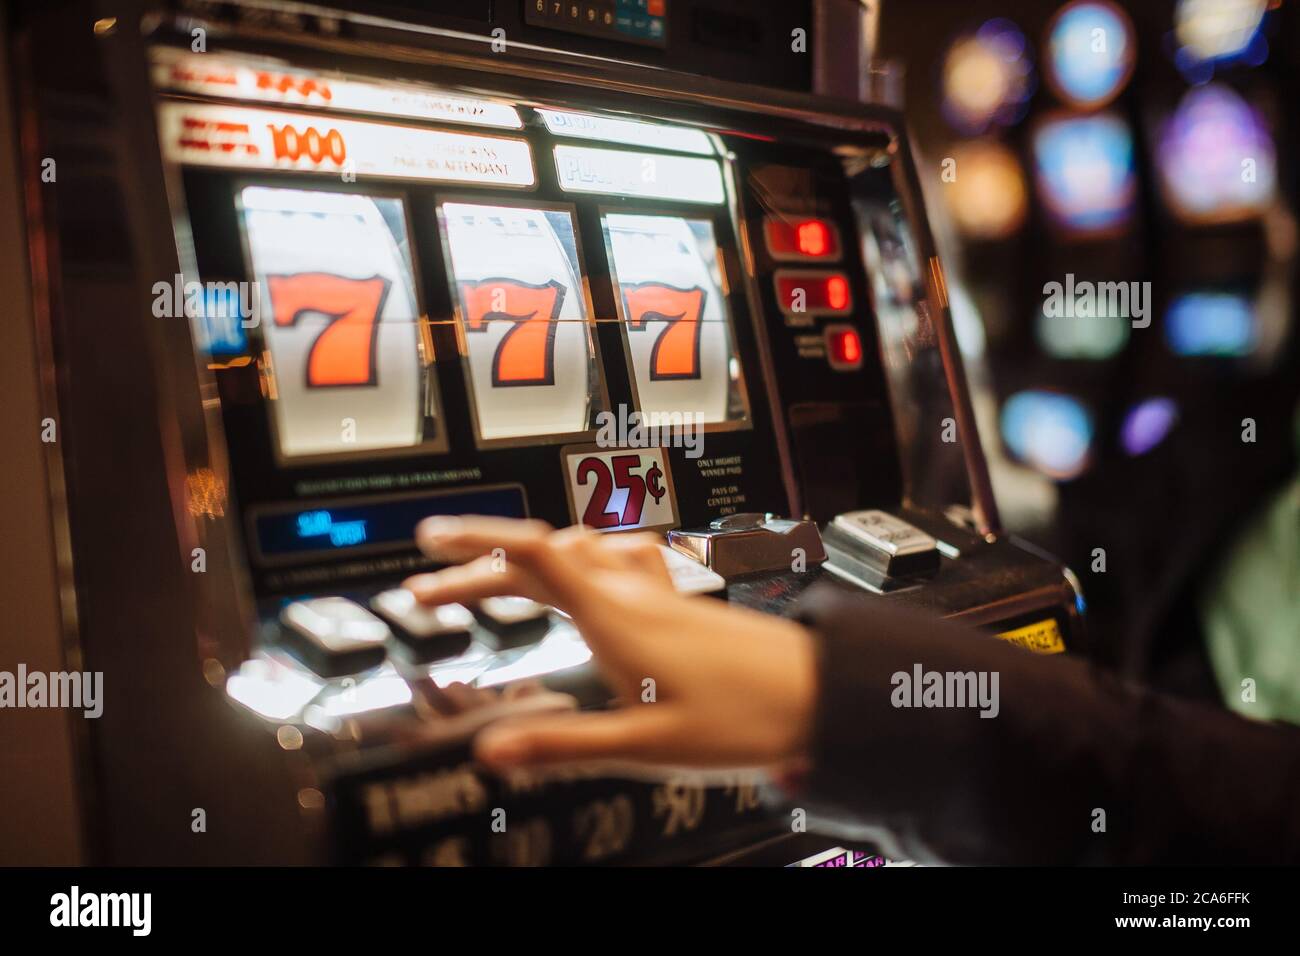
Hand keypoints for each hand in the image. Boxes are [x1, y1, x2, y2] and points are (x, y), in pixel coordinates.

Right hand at [403, 516, 816, 772]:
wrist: (821, 694)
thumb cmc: (744, 717)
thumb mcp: (645, 746)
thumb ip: (564, 744)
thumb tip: (490, 751)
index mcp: (616, 615)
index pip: (533, 554)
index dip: (476, 540)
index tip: (429, 540)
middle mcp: (632, 591)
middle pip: (542, 555)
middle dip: (479, 565)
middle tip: (430, 590)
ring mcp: (658, 592)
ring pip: (578, 554)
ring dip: (526, 562)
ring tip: (492, 584)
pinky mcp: (678, 603)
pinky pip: (615, 564)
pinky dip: (579, 564)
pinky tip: (587, 575)